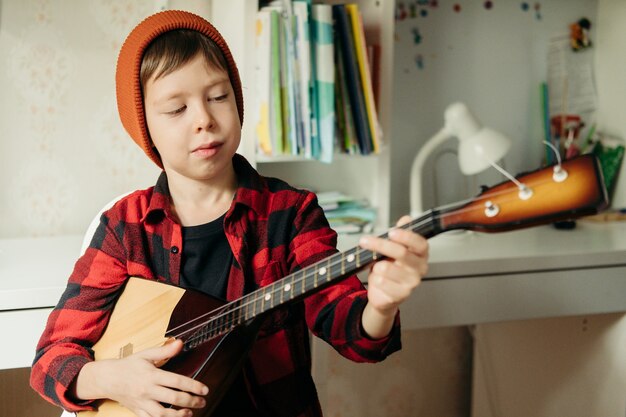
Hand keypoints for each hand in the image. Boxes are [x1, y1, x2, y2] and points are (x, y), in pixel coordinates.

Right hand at [74, 339, 207, 416]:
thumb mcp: (146, 354)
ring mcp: (142, 403)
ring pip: (162, 414)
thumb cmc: (128, 365)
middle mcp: (147, 390)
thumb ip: (165, 350)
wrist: (107, 379)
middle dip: (191, 401)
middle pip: (173, 398)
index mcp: (151, 375)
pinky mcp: (137, 411)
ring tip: (190, 413)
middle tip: (202, 402)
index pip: (177, 381)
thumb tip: (180, 343)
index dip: (193, 386)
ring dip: (178, 415)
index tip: (204, 389)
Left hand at [359, 215, 428, 337]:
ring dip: (376, 267)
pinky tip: (378, 280)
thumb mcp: (394, 248)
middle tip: (365, 241)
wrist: (385, 294)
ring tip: (377, 268)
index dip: (407, 236)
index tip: (391, 231)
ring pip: (386, 268)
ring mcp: (412, 283)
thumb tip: (406, 219)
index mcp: (421, 254)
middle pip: (402, 253)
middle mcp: (420, 268)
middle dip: (380, 245)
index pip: (420, 243)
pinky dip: (374, 279)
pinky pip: (381, 282)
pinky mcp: (401, 295)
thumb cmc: (391, 268)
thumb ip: (400, 234)